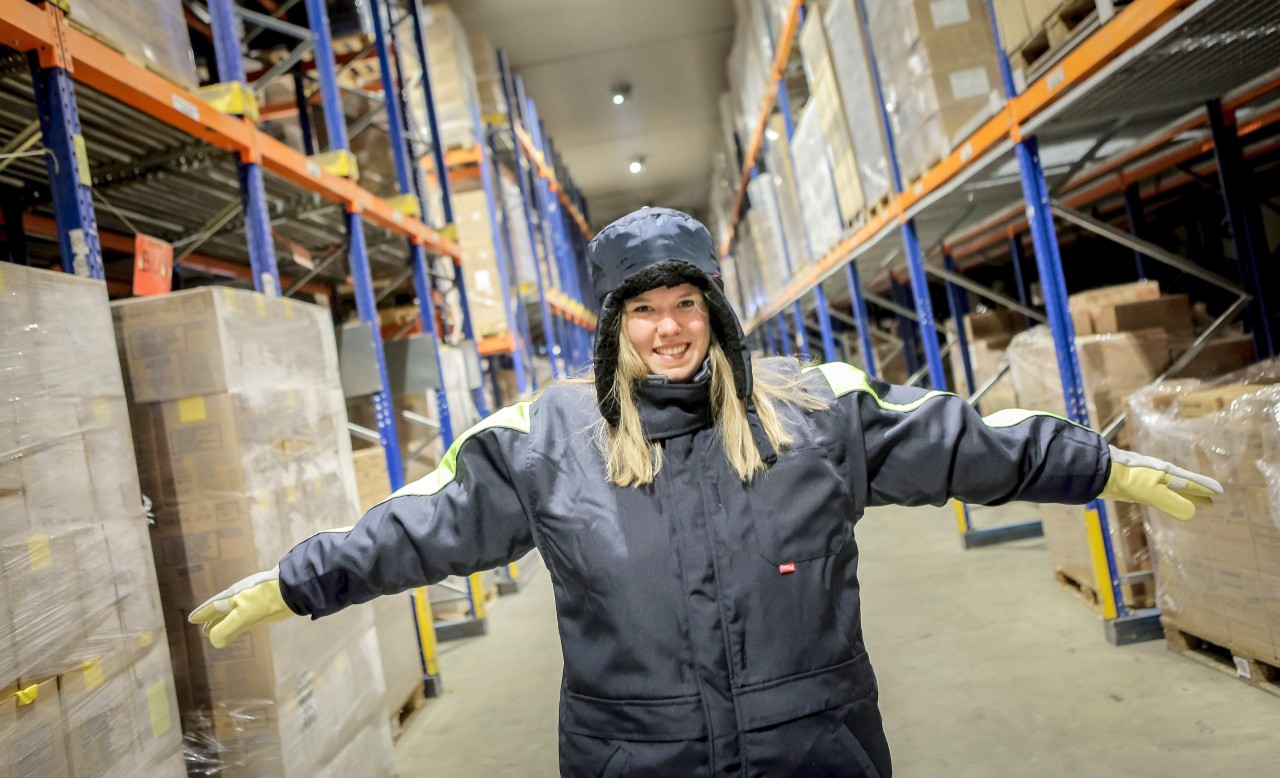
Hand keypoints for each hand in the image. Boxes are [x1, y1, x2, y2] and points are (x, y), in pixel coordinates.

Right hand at [188, 567, 295, 647]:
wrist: (292, 590)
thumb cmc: (266, 598)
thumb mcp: (244, 613)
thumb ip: (227, 628)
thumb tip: (214, 642)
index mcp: (232, 596)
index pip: (212, 607)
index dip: (202, 613)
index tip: (191, 619)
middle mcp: (239, 599)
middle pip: (221, 612)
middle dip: (212, 621)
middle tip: (202, 631)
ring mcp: (251, 604)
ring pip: (233, 616)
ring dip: (223, 624)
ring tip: (214, 632)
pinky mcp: (263, 611)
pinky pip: (244, 620)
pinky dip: (237, 626)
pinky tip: (238, 628)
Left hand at [1100, 446, 1222, 520]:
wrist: (1100, 471)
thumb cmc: (1127, 478)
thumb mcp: (1152, 491)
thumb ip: (1171, 502)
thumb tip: (1192, 514)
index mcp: (1167, 473)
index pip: (1191, 482)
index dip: (1204, 488)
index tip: (1220, 492)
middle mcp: (1160, 475)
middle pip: (1183, 486)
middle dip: (1197, 493)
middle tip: (1212, 501)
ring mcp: (1148, 480)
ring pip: (1171, 490)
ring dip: (1184, 496)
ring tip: (1195, 503)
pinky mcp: (1136, 487)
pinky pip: (1159, 494)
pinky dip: (1168, 498)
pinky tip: (1165, 501)